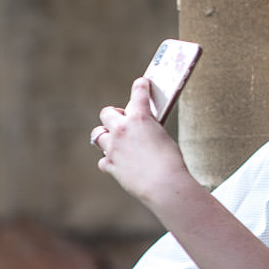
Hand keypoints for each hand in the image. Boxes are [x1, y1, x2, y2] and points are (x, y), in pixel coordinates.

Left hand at [92, 78, 193, 207]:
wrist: (164, 185)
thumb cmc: (171, 162)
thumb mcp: (164, 138)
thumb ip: (150, 130)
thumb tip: (141, 130)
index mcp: (140, 118)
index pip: (138, 93)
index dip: (141, 86)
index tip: (142, 83)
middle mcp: (122, 130)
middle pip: (107, 113)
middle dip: (114, 115)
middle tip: (124, 121)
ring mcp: (113, 148)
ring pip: (97, 135)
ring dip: (105, 136)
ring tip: (116, 141)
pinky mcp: (111, 165)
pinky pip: (103, 160)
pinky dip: (110, 161)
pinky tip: (120, 163)